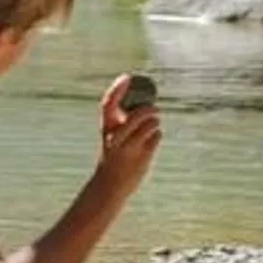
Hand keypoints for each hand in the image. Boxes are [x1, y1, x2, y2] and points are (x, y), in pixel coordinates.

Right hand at [95, 73, 162, 190]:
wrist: (110, 185)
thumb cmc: (113, 157)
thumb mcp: (113, 137)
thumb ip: (124, 123)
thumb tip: (144, 106)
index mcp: (105, 129)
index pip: (108, 104)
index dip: (117, 89)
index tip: (127, 77)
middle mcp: (115, 137)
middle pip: (135, 116)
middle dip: (148, 110)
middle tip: (154, 108)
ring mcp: (129, 148)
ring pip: (149, 126)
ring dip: (154, 123)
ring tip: (154, 125)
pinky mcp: (142, 158)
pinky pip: (155, 138)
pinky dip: (156, 136)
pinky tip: (151, 140)